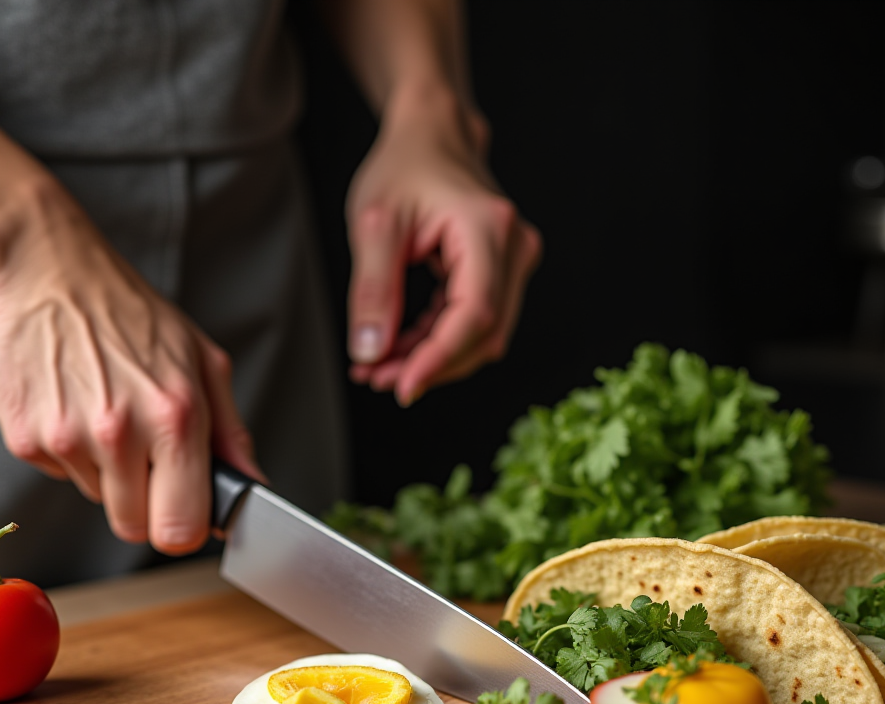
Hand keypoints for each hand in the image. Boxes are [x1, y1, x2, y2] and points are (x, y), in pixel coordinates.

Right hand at [0, 178, 261, 553]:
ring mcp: (67, 438)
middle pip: (135, 529)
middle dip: (146, 505)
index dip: (185, 527)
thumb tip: (251, 482)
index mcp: (174, 417)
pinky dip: (71, 455)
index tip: (185, 511)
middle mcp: (119, 433)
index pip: (181, 528)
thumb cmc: (130, 315)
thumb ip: (232, 432)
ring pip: (98, 501)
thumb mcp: (202, 362)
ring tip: (108, 417)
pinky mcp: (24, 439)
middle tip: (146, 458)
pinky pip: (59, 476)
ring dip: (108, 475)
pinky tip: (76, 409)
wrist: (44, 274)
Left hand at [345, 88, 541, 405]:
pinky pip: (473, 323)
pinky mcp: (502, 275)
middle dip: (429, 365)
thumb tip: (371, 353)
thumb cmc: (404, 166)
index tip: (401, 388)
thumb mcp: (375, 224)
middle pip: (483, 334)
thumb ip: (373, 290)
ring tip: (378, 365)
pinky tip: (398, 347)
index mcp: (487, 229)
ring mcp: (513, 263)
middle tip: (374, 377)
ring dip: (431, 359)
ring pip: (480, 336)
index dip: (439, 359)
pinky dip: (435, 342)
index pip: (475, 314)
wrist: (432, 134)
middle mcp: (514, 249)